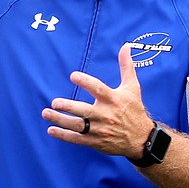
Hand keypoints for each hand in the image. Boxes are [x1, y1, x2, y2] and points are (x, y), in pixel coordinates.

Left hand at [41, 43, 153, 157]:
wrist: (142, 139)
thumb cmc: (134, 110)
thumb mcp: (132, 87)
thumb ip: (126, 66)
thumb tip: (126, 45)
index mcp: (114, 99)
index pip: (98, 89)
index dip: (85, 82)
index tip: (73, 76)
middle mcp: (106, 115)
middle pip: (84, 111)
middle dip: (69, 107)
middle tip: (54, 102)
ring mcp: (100, 130)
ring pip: (78, 126)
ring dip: (61, 120)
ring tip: (46, 113)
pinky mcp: (96, 142)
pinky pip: (77, 139)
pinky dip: (64, 135)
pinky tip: (51, 130)